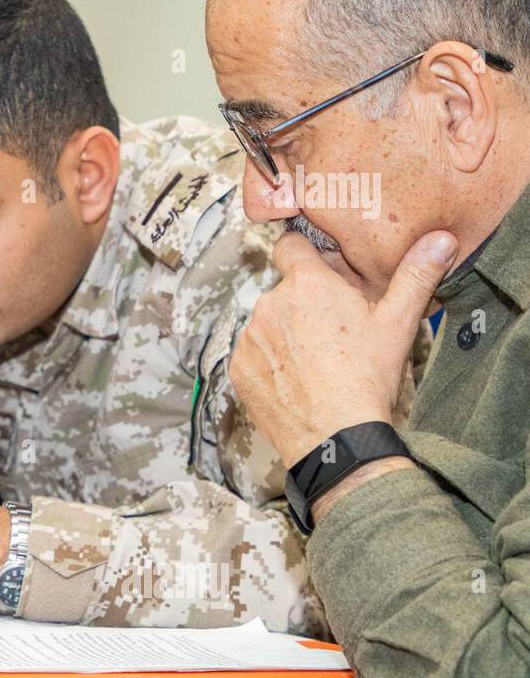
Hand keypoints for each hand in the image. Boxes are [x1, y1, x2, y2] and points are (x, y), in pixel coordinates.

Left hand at [229, 230, 457, 466]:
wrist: (335, 437)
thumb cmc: (367, 378)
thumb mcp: (398, 323)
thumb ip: (416, 275)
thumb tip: (440, 240)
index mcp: (306, 283)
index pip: (290, 245)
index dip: (306, 255)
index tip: (321, 272)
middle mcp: (269, 303)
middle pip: (283, 289)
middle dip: (303, 302)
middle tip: (333, 329)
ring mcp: (249, 337)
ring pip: (267, 322)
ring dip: (285, 332)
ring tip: (316, 360)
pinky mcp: (238, 367)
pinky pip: (253, 354)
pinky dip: (269, 362)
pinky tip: (295, 379)